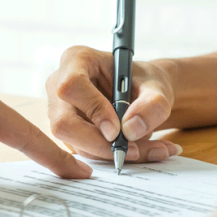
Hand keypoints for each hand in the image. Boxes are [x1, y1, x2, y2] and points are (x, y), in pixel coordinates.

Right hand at [45, 46, 180, 161]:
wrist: (141, 93)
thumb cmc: (144, 81)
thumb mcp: (157, 87)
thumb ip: (152, 104)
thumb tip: (131, 130)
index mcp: (76, 60)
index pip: (72, 86)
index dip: (93, 110)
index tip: (117, 130)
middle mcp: (59, 85)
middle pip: (63, 122)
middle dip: (97, 143)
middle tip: (131, 151)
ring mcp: (59, 111)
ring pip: (74, 142)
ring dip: (111, 153)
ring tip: (151, 150)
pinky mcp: (68, 132)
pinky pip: (85, 151)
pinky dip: (113, 156)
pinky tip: (140, 150)